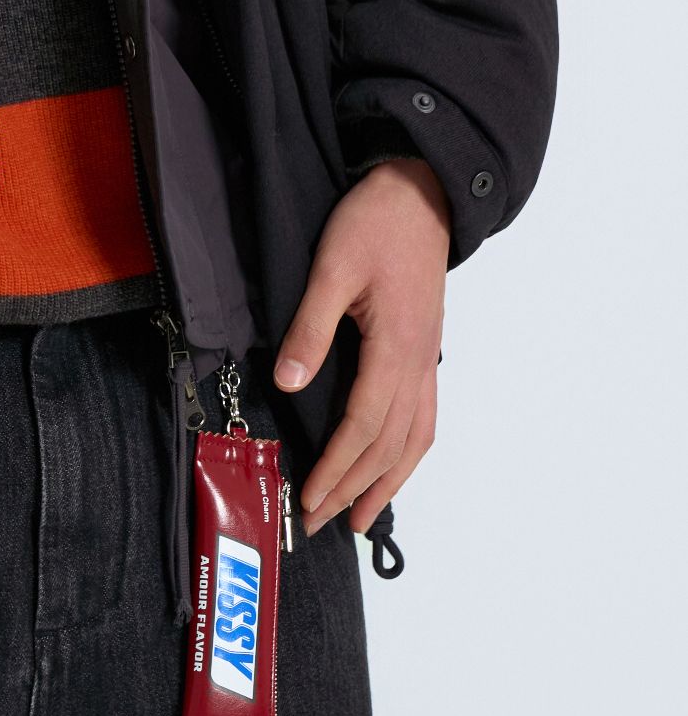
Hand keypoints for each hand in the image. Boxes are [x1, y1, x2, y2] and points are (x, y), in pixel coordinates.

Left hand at [273, 158, 449, 538]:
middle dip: (355, 489)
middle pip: (388, 445)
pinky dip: (409, 452)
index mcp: (395, 348)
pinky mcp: (427, 349)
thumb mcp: (332, 268)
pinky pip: (425, 417)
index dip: (336, 468)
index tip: (310, 498)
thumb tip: (287, 382)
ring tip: (364, 518)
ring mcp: (427, 358)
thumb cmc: (375, 223)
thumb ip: (310, 328)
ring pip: (414, 439)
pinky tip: (395, 464)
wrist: (421, 191)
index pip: (362, 426)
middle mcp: (418, 363)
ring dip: (388, 483)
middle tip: (323, 524)